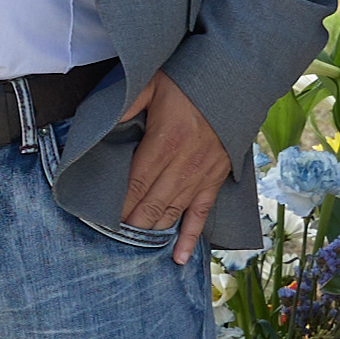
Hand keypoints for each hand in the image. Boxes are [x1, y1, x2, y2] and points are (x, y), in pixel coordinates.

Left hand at [113, 71, 232, 265]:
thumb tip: (106, 124)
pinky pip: (201, 215)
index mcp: (166, 141)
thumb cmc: (191, 81)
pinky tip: (178, 257)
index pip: (136, 182)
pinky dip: (190, 238)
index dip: (119, 203)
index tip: (103, 217)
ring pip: (172, 213)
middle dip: (131, 223)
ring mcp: (201, 176)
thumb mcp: (154, 82)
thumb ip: (129, 103)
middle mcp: (184, 164)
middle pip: (151, 204)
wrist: (236, 81)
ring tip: (133, 246)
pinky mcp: (215, 181)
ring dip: (152, 231)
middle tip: (111, 236)